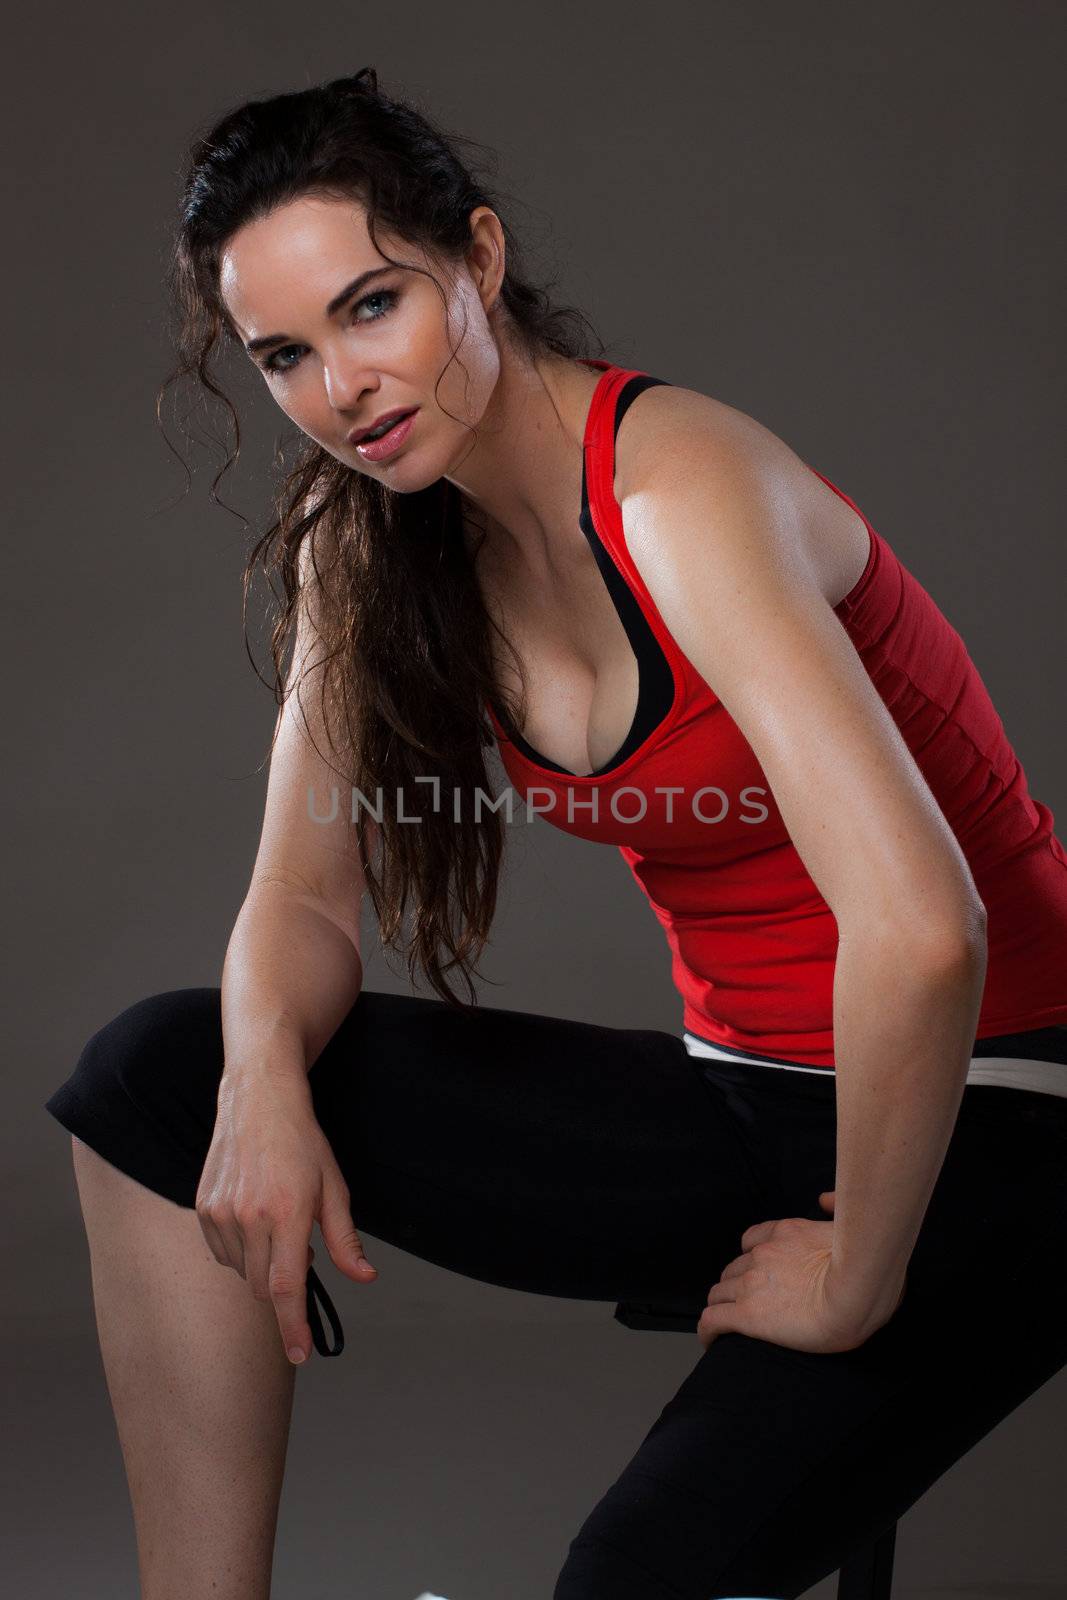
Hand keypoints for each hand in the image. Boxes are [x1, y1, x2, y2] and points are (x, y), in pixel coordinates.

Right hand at [196, 1067, 377, 1365]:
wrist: (259, 1100)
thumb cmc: (302, 1143)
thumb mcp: (334, 1188)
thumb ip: (346, 1239)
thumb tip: (364, 1276)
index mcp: (288, 1213)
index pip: (286, 1287)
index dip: (293, 1327)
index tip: (300, 1355)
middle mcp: (250, 1217)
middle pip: (262, 1287)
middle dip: (282, 1286)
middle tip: (301, 1249)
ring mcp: (222, 1213)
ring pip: (241, 1272)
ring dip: (260, 1266)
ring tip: (277, 1224)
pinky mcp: (203, 1208)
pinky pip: (222, 1253)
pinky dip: (240, 1250)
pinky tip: (254, 1219)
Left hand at [697, 1190, 905, 1355]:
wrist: (857, 1292)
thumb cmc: (865, 1266)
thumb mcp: (850, 1226)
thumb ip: (835, 1208)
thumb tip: (824, 1198)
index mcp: (785, 1233)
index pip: (751, 1241)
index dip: (749, 1259)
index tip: (754, 1273)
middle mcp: (762, 1254)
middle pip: (733, 1269)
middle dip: (736, 1285)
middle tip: (746, 1304)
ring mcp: (751, 1283)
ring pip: (719, 1293)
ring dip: (722, 1307)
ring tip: (725, 1327)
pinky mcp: (747, 1315)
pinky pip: (712, 1320)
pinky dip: (707, 1331)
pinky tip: (710, 1342)